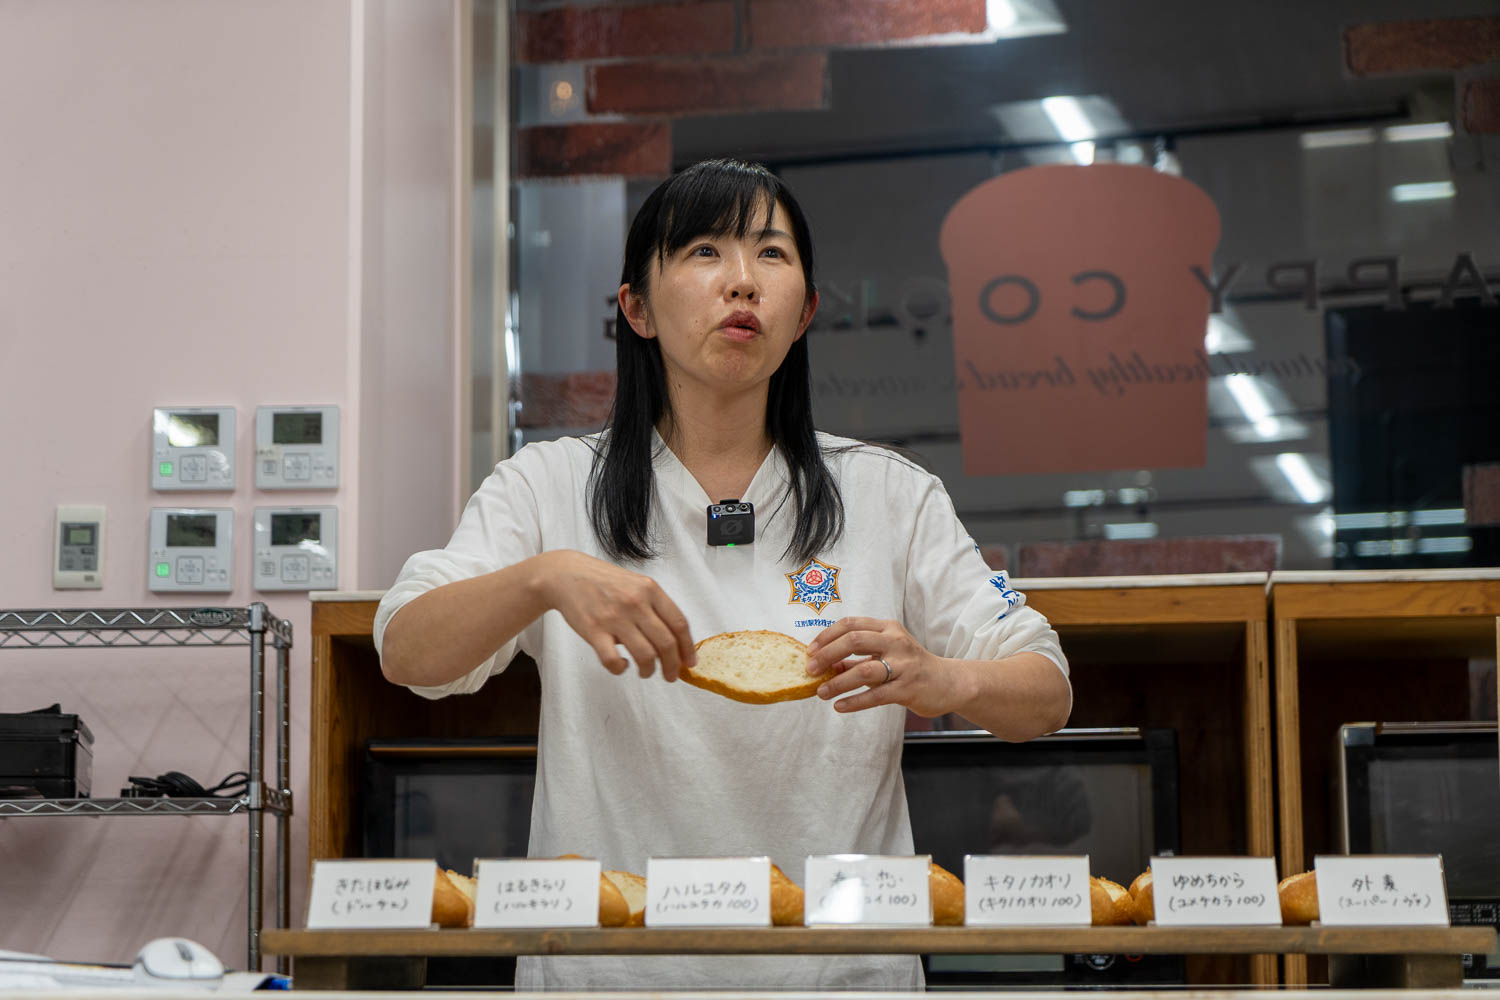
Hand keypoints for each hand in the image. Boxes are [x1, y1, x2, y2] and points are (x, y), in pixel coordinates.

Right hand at [535, 550, 694, 679]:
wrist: (567, 575)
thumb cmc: (605, 582)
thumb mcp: (636, 584)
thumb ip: (655, 607)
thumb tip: (674, 642)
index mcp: (650, 590)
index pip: (679, 623)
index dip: (688, 648)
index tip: (689, 662)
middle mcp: (635, 603)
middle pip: (666, 643)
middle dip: (672, 666)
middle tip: (671, 676)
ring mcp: (614, 617)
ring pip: (645, 656)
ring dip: (649, 670)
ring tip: (646, 672)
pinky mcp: (594, 631)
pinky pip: (613, 660)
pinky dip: (620, 669)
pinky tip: (621, 665)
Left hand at [805, 616, 968, 715]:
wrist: (949, 683)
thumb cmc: (912, 667)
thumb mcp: (886, 654)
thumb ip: (858, 657)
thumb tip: (826, 664)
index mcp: (888, 628)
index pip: (851, 624)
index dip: (827, 636)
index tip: (810, 651)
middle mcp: (896, 642)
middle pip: (854, 640)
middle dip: (827, 654)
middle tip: (811, 670)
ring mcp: (904, 665)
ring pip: (864, 669)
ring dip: (838, 681)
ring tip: (821, 692)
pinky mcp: (908, 688)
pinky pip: (877, 695)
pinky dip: (855, 701)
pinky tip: (840, 706)